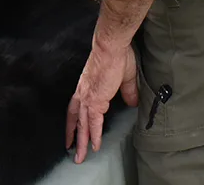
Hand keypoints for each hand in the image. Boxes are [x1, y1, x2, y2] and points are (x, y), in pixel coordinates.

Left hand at [66, 38, 137, 163]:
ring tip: (80, 156)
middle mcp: (83, 93)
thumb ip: (127, 91)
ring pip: (82, 125)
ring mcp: (88, 97)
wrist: (111, 47)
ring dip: (81, 142)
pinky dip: (94, 135)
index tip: (72, 131)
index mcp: (86, 86)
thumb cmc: (116, 55)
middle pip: (76, 119)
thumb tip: (132, 101)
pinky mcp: (96, 100)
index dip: (74, 121)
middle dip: (74, 136)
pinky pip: (94, 123)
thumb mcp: (124, 76)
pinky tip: (94, 145)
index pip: (76, 108)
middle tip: (71, 150)